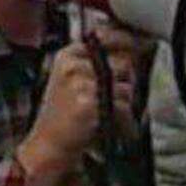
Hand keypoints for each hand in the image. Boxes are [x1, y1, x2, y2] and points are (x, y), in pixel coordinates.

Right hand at [17, 27, 141, 185]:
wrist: (47, 147)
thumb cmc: (64, 117)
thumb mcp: (74, 81)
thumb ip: (99, 65)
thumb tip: (134, 54)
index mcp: (68, 55)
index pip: (107, 38)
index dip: (127, 43)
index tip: (139, 46)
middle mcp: (73, 64)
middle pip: (123, 63)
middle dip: (125, 83)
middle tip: (113, 100)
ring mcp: (80, 82)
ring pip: (126, 86)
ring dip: (124, 104)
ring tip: (106, 115)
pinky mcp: (88, 102)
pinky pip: (122, 105)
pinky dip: (123, 119)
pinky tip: (111, 125)